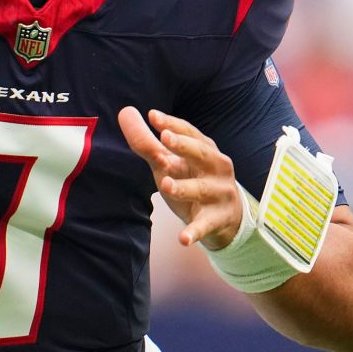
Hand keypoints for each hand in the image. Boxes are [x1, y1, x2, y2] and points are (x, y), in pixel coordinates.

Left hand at [118, 106, 242, 249]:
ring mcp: (219, 194)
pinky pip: (204, 225)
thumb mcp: (171, 164)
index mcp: (205, 150)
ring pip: (201, 189)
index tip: (152, 116)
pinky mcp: (217, 219)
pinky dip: (194, 232)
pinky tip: (183, 239)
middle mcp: (216, 168)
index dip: (172, 124)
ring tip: (165, 185)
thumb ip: (148, 142)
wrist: (227, 218)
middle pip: (202, 154)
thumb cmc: (193, 181)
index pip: (190, 133)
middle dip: (184, 146)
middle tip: (164, 138)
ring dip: (184, 187)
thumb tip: (125, 112)